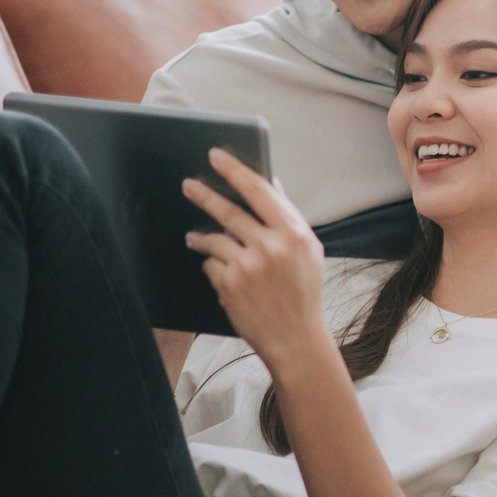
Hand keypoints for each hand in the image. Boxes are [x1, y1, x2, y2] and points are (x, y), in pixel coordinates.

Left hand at [183, 149, 328, 369]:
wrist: (296, 340)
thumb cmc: (303, 293)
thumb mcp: (308, 252)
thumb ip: (288, 219)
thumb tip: (271, 184)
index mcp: (294, 233)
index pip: (259, 190)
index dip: (235, 170)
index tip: (216, 156)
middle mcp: (270, 246)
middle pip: (228, 210)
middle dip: (205, 195)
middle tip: (188, 185)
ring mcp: (248, 266)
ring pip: (213, 238)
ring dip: (202, 237)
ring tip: (194, 237)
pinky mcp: (229, 285)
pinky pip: (211, 265)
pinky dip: (213, 267)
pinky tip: (224, 275)